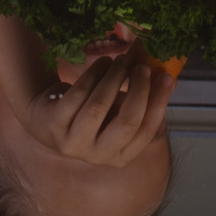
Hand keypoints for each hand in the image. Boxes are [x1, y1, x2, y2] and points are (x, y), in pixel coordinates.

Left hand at [21, 54, 174, 167]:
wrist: (47, 117)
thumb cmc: (93, 114)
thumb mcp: (117, 113)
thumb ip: (141, 101)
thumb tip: (168, 78)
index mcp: (119, 156)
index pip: (146, 132)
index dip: (159, 103)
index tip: (167, 77)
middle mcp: (96, 156)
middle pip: (126, 124)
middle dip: (138, 90)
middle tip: (143, 67)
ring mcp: (72, 143)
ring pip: (100, 106)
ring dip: (115, 77)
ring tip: (121, 59)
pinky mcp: (53, 125)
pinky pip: (78, 94)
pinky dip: (94, 74)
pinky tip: (102, 62)